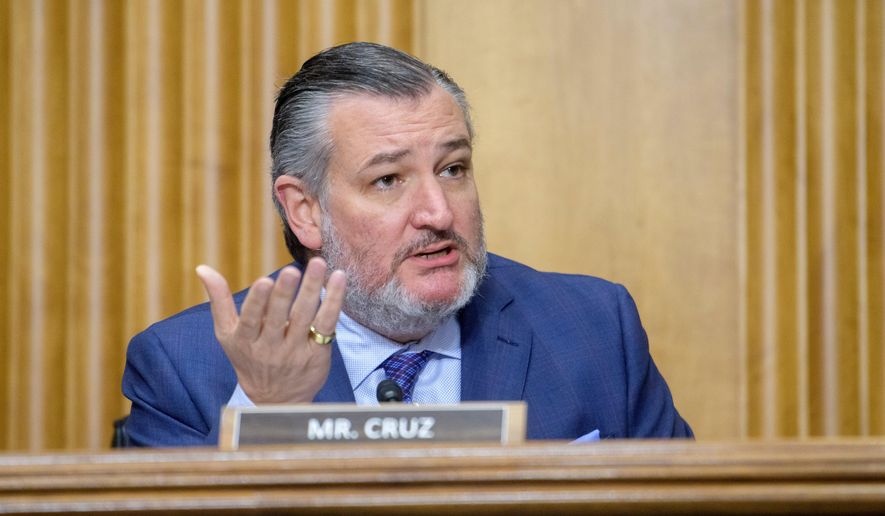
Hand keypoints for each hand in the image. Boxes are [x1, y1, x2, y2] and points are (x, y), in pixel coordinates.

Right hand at [196, 258, 345, 403]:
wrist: (276, 399)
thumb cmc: (249, 358)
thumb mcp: (227, 334)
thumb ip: (218, 300)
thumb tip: (202, 268)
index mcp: (246, 340)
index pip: (251, 320)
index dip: (258, 302)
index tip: (264, 281)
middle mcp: (271, 347)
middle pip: (279, 318)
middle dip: (284, 294)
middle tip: (291, 271)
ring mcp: (296, 350)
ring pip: (305, 317)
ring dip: (312, 289)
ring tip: (317, 264)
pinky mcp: (318, 352)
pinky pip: (327, 324)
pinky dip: (334, 301)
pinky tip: (339, 279)